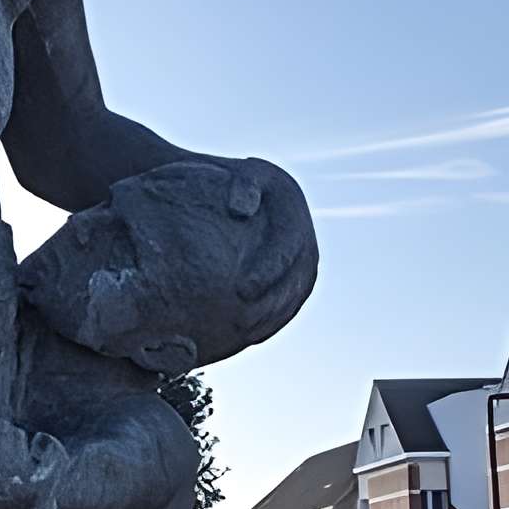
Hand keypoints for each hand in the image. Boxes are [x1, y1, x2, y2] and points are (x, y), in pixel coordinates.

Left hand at [214, 156, 317, 343]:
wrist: (210, 190)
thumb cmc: (207, 178)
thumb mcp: (220, 173)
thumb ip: (237, 185)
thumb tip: (241, 211)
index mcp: (288, 201)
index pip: (288, 244)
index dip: (270, 270)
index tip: (242, 290)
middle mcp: (301, 228)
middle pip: (297, 274)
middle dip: (273, 302)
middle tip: (242, 321)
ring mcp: (300, 254)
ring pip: (295, 292)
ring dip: (274, 316)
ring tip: (245, 333)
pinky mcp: (291, 274)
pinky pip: (287, 301)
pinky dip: (271, 319)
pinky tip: (247, 335)